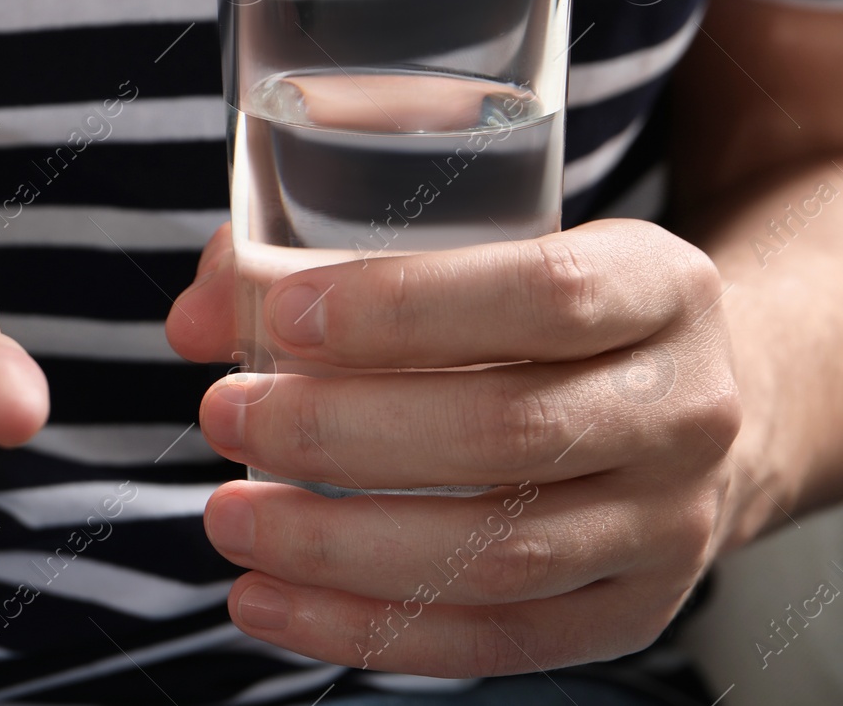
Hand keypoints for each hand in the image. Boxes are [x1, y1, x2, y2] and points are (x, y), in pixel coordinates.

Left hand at [166, 220, 743, 676]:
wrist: (685, 401)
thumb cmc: (540, 310)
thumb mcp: (479, 244)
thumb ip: (325, 256)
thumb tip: (199, 319)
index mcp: (660, 286)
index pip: (545, 294)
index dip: (405, 309)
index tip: (282, 318)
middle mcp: (685, 409)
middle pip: (508, 434)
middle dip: (339, 431)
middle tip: (227, 414)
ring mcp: (671, 525)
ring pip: (497, 554)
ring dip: (337, 546)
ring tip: (228, 517)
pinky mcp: (631, 613)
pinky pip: (493, 641)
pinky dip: (366, 629)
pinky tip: (267, 602)